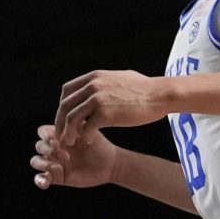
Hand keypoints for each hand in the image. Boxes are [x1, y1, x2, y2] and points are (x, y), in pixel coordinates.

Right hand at [31, 122, 122, 190]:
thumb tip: (61, 120)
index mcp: (59, 136)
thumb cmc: (98, 145)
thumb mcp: (86, 131)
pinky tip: (46, 183)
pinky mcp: (57, 177)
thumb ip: (73, 125)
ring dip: (42, 164)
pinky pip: (41, 178)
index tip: (58, 140)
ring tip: (57, 167)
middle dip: (48, 150)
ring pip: (35, 161)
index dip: (46, 136)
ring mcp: (54, 163)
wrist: (109, 164)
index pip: (42, 132)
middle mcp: (54, 148)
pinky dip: (39, 180)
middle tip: (66, 155)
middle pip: (38, 146)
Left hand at [56, 69, 170, 133]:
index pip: (67, 91)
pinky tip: (89, 140)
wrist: (159, 95)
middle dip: (60, 122)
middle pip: (65, 105)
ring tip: (71, 142)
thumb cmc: (145, 88)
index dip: (63, 106)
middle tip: (62, 134)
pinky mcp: (106, 113)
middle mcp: (93, 86)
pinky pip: (87, 127)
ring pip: (72, 118)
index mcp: (94, 77)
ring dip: (69, 132)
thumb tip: (99, 84)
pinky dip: (85, 136)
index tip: (65, 117)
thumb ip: (105, 81)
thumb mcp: (120, 77)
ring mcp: (98, 99)